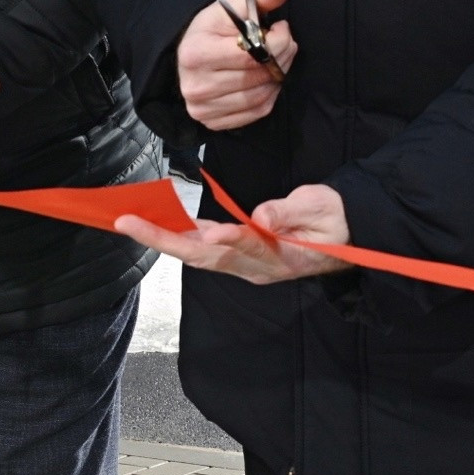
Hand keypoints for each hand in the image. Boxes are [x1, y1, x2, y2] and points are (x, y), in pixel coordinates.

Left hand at [116, 183, 351, 284]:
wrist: (346, 233)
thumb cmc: (335, 218)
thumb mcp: (321, 207)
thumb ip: (290, 211)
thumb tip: (261, 216)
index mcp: (280, 256)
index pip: (247, 247)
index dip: (229, 239)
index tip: (211, 231)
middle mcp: (256, 266)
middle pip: (205, 256)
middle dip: (164, 239)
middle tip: (127, 222)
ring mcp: (246, 262)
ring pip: (199, 253)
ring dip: (163, 238)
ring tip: (130, 223)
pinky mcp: (241, 254)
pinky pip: (205, 247)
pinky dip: (179, 235)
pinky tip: (159, 223)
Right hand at [179, 0, 297, 130]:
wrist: (187, 52)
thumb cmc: (213, 29)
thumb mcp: (233, 7)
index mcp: (197, 52)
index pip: (254, 53)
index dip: (279, 40)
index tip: (281, 28)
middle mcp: (196, 84)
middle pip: (259, 76)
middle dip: (283, 57)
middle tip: (283, 44)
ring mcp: (202, 107)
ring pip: (261, 95)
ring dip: (278, 77)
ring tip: (275, 60)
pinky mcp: (212, 122)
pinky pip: (256, 112)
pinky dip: (269, 96)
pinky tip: (266, 79)